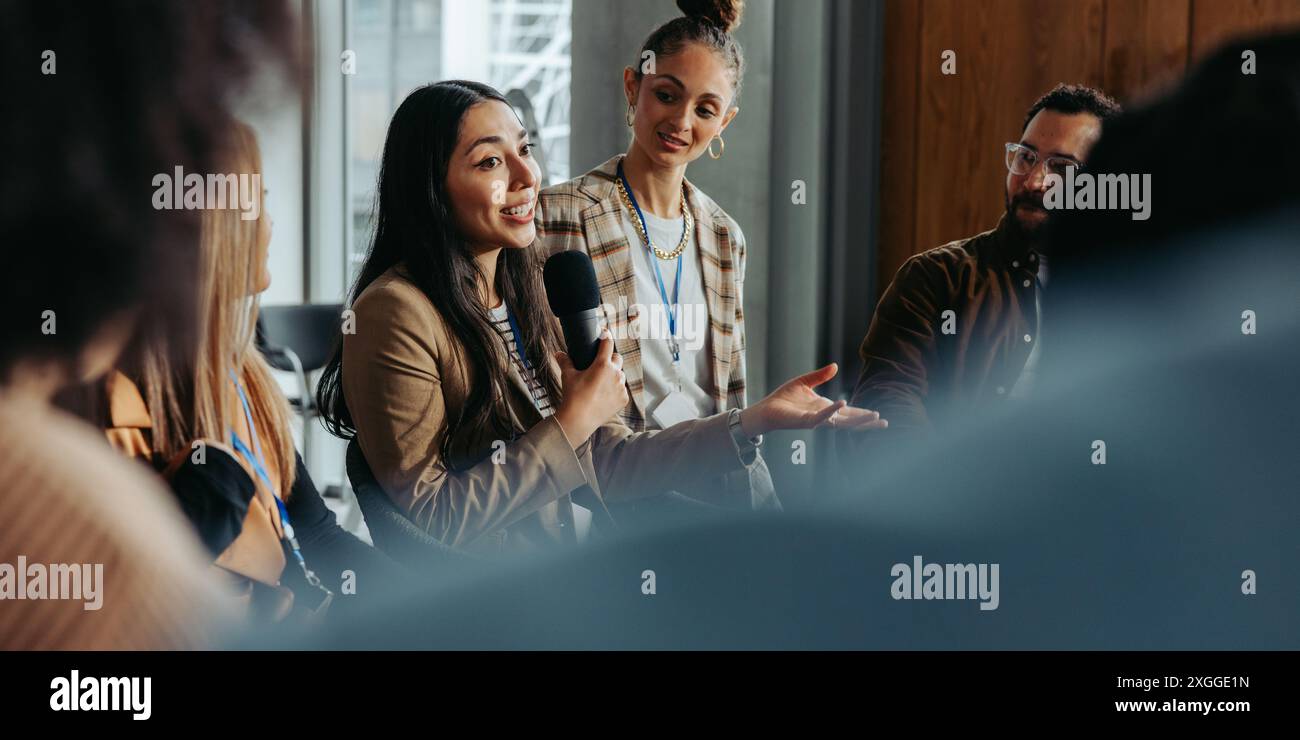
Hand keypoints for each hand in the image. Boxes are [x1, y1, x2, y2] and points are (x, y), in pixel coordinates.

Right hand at [553, 331, 628, 448]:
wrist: (578, 420)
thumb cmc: (573, 396)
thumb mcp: (568, 376)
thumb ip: (565, 361)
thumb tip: (558, 353)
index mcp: (603, 365)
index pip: (608, 343)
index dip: (606, 336)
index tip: (604, 333)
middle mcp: (615, 374)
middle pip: (617, 358)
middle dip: (611, 358)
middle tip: (601, 363)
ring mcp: (621, 387)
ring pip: (620, 375)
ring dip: (614, 375)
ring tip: (602, 382)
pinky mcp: (624, 399)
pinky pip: (622, 389)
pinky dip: (615, 390)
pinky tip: (605, 394)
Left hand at [739, 363, 888, 436]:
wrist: (766, 409)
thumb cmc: (783, 398)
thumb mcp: (805, 383)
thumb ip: (820, 376)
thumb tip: (835, 366)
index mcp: (825, 408)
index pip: (848, 412)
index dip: (863, 413)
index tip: (878, 414)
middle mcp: (823, 416)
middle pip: (849, 420)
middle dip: (866, 422)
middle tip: (884, 423)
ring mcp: (816, 420)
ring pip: (840, 422)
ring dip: (857, 419)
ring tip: (873, 416)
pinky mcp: (805, 421)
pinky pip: (821, 417)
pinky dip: (832, 411)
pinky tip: (842, 404)